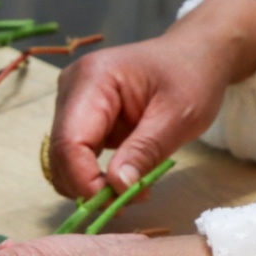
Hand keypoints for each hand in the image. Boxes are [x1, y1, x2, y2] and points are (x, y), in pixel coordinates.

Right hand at [49, 0, 255, 199]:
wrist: (195, 53)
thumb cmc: (192, 75)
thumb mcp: (180, 116)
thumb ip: (146, 151)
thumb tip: (117, 188)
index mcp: (92, 79)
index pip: (70, 140)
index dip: (83, 178)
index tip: (114, 201)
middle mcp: (71, 89)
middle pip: (60, 153)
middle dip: (88, 186)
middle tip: (129, 201)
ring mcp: (70, 103)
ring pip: (63, 160)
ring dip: (91, 184)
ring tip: (133, 189)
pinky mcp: (78, 118)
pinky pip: (75, 156)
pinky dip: (96, 175)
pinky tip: (126, 176)